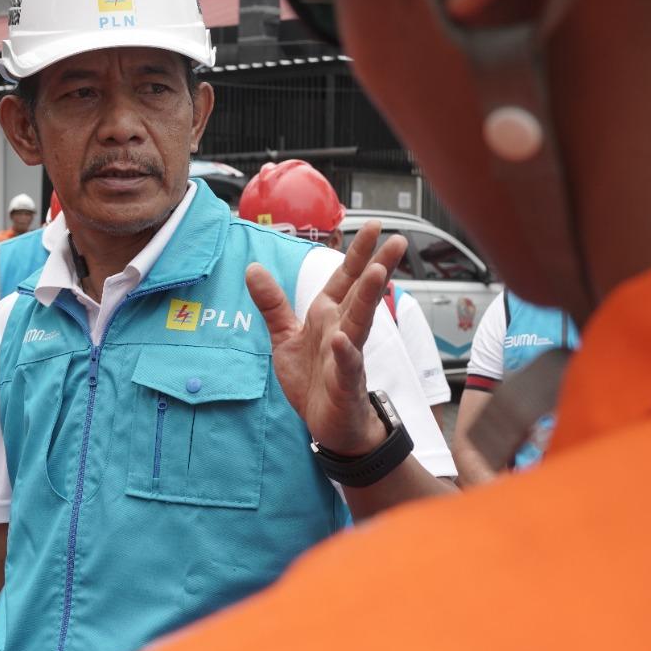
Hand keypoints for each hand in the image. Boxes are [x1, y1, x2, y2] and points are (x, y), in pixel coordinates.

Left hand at [246, 221, 404, 455]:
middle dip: (377, 266)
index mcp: (328, 316)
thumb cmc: (313, 380)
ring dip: (368, 299)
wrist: (329, 425)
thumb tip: (253, 267)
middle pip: (360, 294)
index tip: (373, 226)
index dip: (357, 253)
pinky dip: (345, 354)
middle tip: (397, 240)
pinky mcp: (344, 384)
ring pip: (359, 323)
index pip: (344, 279)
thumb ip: (272, 303)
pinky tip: (342, 342)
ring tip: (378, 274)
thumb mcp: (285, 337)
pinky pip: (345, 366)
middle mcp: (341, 330)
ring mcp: (346, 356)